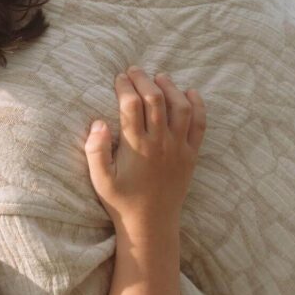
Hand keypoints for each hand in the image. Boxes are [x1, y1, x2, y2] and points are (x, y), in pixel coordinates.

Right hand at [84, 68, 204, 227]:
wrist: (151, 224)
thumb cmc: (122, 201)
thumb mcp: (100, 180)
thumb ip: (95, 150)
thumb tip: (98, 122)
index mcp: (136, 146)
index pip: (131, 105)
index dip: (124, 86)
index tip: (118, 78)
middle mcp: (160, 143)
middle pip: (155, 99)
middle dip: (144, 80)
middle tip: (134, 70)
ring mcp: (178, 148)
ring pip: (179, 107)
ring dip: (170, 87)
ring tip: (160, 77)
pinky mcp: (191, 155)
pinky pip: (199, 124)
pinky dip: (197, 105)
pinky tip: (190, 93)